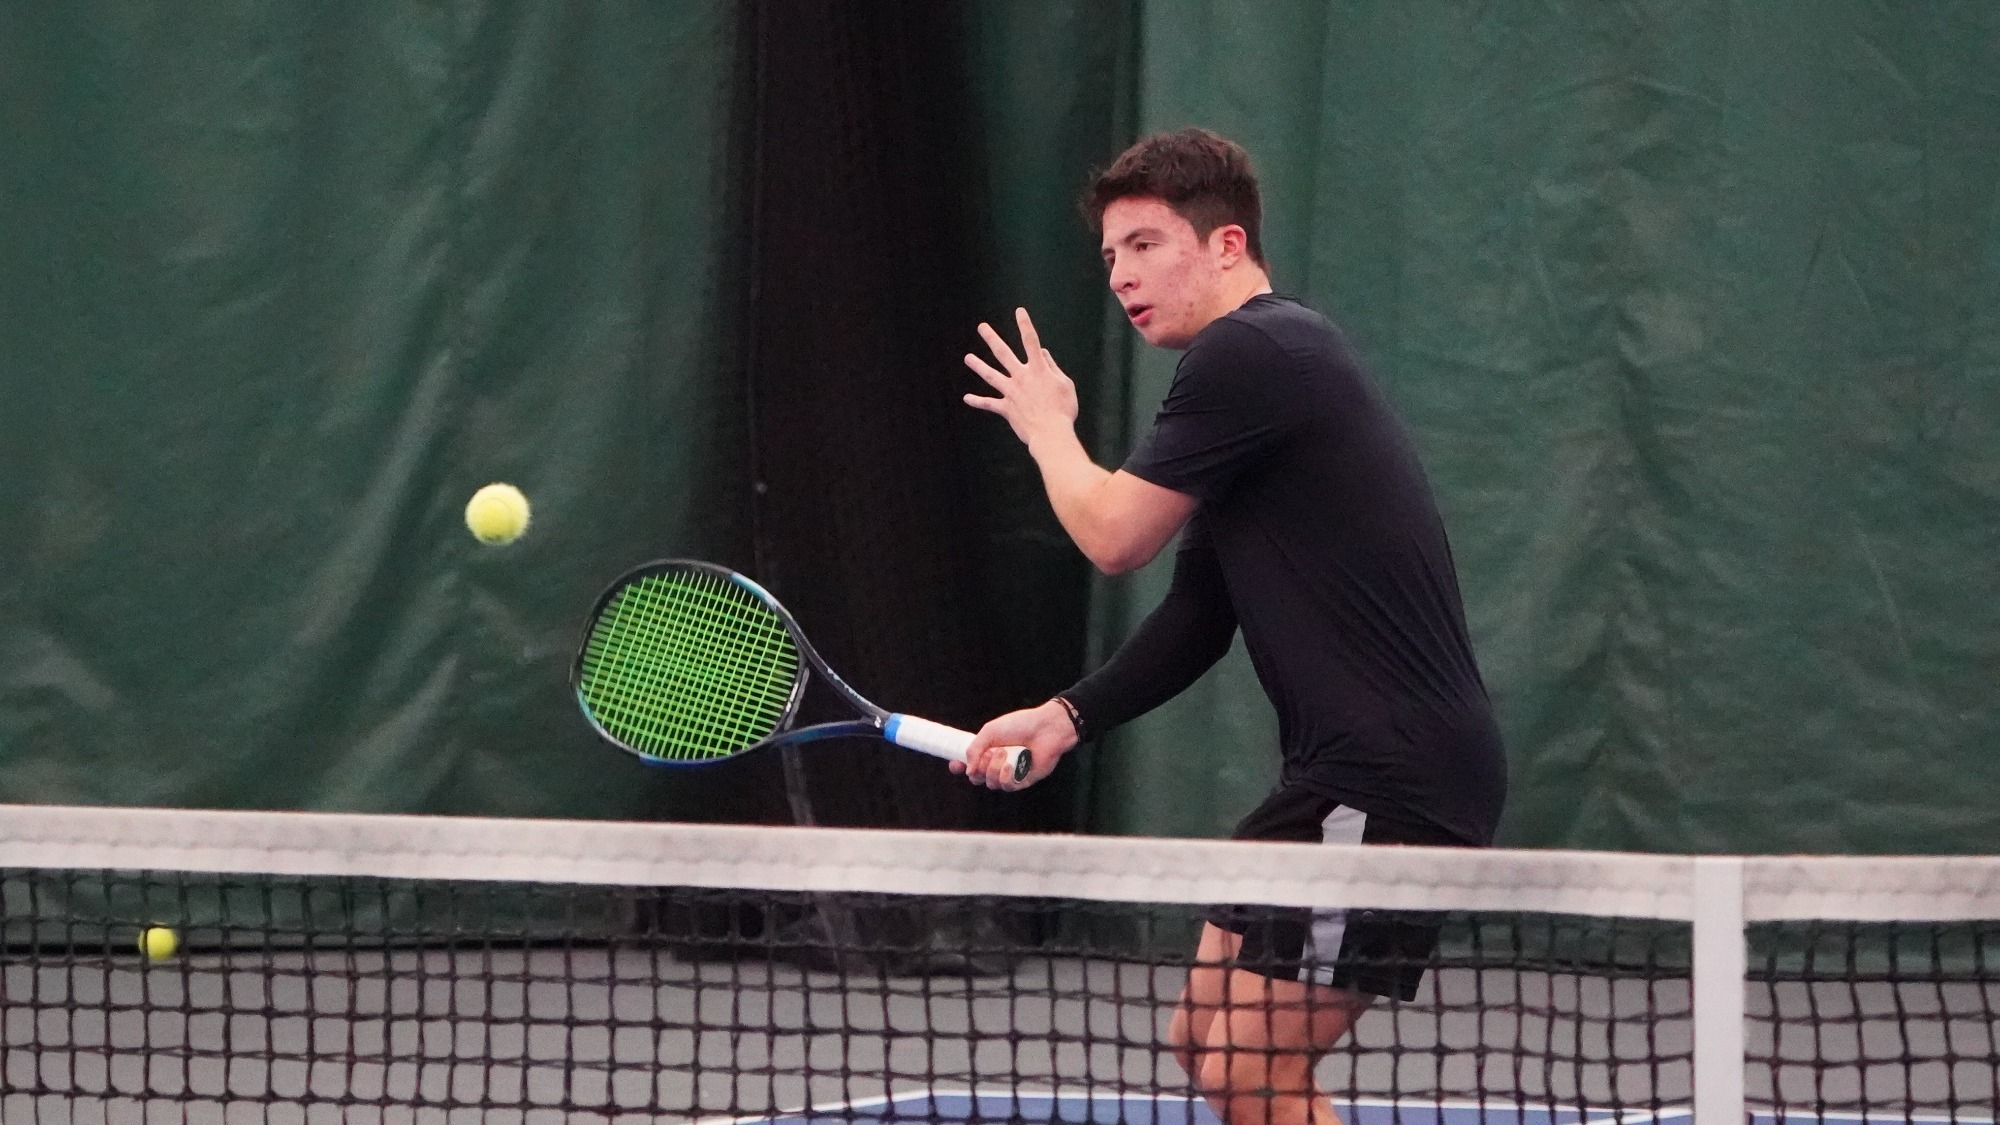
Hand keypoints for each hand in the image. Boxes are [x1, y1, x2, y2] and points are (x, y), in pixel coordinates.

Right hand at [952, 699, 1080, 790]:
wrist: (1045, 728)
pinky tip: (1011, 765)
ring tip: (1005, 753)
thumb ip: (974, 749)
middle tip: (989, 753)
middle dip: (979, 767)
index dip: (959, 767)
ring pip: (991, 783)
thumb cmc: (1019, 725)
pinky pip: (1007, 786)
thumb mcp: (990, 731)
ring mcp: (1010, 774)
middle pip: (977, 778)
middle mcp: (996, 764)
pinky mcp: (1023, 781)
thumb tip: (967, 771)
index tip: (956, 764)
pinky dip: (1006, 776)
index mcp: (987, 751)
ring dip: (994, 769)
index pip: (968, 765)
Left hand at [963, 307, 1079, 451]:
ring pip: (991, 376)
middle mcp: (1022, 377)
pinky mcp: (1006, 408)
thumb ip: (1052, 367)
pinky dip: (977, 401)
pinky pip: (989, 403)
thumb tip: (1043, 352)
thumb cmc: (1063, 410)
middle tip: (981, 327)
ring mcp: (1011, 392)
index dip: (1025, 325)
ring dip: (978, 366)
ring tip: (967, 358)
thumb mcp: (1065, 385)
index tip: (1019, 311)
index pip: (1031, 341)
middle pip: (1004, 353)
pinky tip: (966, 398)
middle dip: (992, 339)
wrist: (1051, 433)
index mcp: (1039, 370)